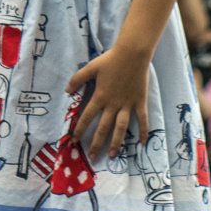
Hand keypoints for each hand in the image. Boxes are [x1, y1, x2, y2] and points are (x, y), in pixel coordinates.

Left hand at [67, 44, 150, 160]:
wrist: (133, 53)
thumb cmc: (111, 59)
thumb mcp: (90, 67)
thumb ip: (77, 79)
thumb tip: (66, 91)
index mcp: (100, 96)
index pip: (87, 117)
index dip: (80, 129)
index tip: (74, 140)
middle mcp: (113, 104)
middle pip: (103, 127)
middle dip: (96, 143)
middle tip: (92, 157)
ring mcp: (128, 104)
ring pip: (121, 128)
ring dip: (116, 142)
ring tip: (112, 155)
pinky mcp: (140, 101)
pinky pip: (142, 119)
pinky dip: (144, 131)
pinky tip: (143, 143)